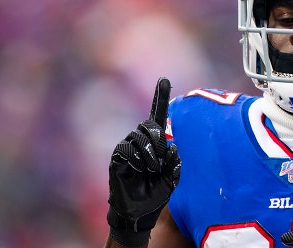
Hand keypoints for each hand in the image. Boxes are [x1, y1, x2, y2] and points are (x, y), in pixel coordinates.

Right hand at [107, 77, 180, 246]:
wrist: (140, 211)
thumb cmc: (156, 193)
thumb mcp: (172, 177)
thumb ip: (175, 162)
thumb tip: (172, 146)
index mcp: (155, 143)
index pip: (157, 115)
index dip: (160, 96)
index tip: (164, 79)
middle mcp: (140, 141)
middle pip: (149, 125)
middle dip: (158, 140)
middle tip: (159, 163)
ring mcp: (127, 147)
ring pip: (139, 136)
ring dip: (150, 154)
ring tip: (151, 171)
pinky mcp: (117, 156)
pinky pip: (127, 149)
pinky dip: (138, 159)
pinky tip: (140, 171)